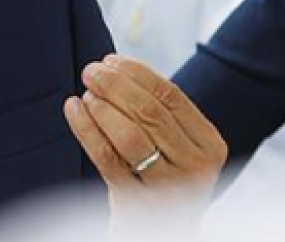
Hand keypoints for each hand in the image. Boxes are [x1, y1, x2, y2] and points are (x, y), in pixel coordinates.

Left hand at [64, 55, 226, 202]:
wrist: (160, 233)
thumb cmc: (163, 181)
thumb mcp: (176, 148)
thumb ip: (158, 113)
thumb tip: (114, 67)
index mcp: (210, 145)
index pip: (171, 96)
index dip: (137, 73)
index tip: (111, 60)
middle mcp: (196, 167)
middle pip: (150, 112)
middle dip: (115, 85)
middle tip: (91, 71)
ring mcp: (169, 189)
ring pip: (129, 135)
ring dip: (102, 107)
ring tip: (85, 93)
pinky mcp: (138, 205)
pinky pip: (107, 159)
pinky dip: (87, 129)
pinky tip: (74, 111)